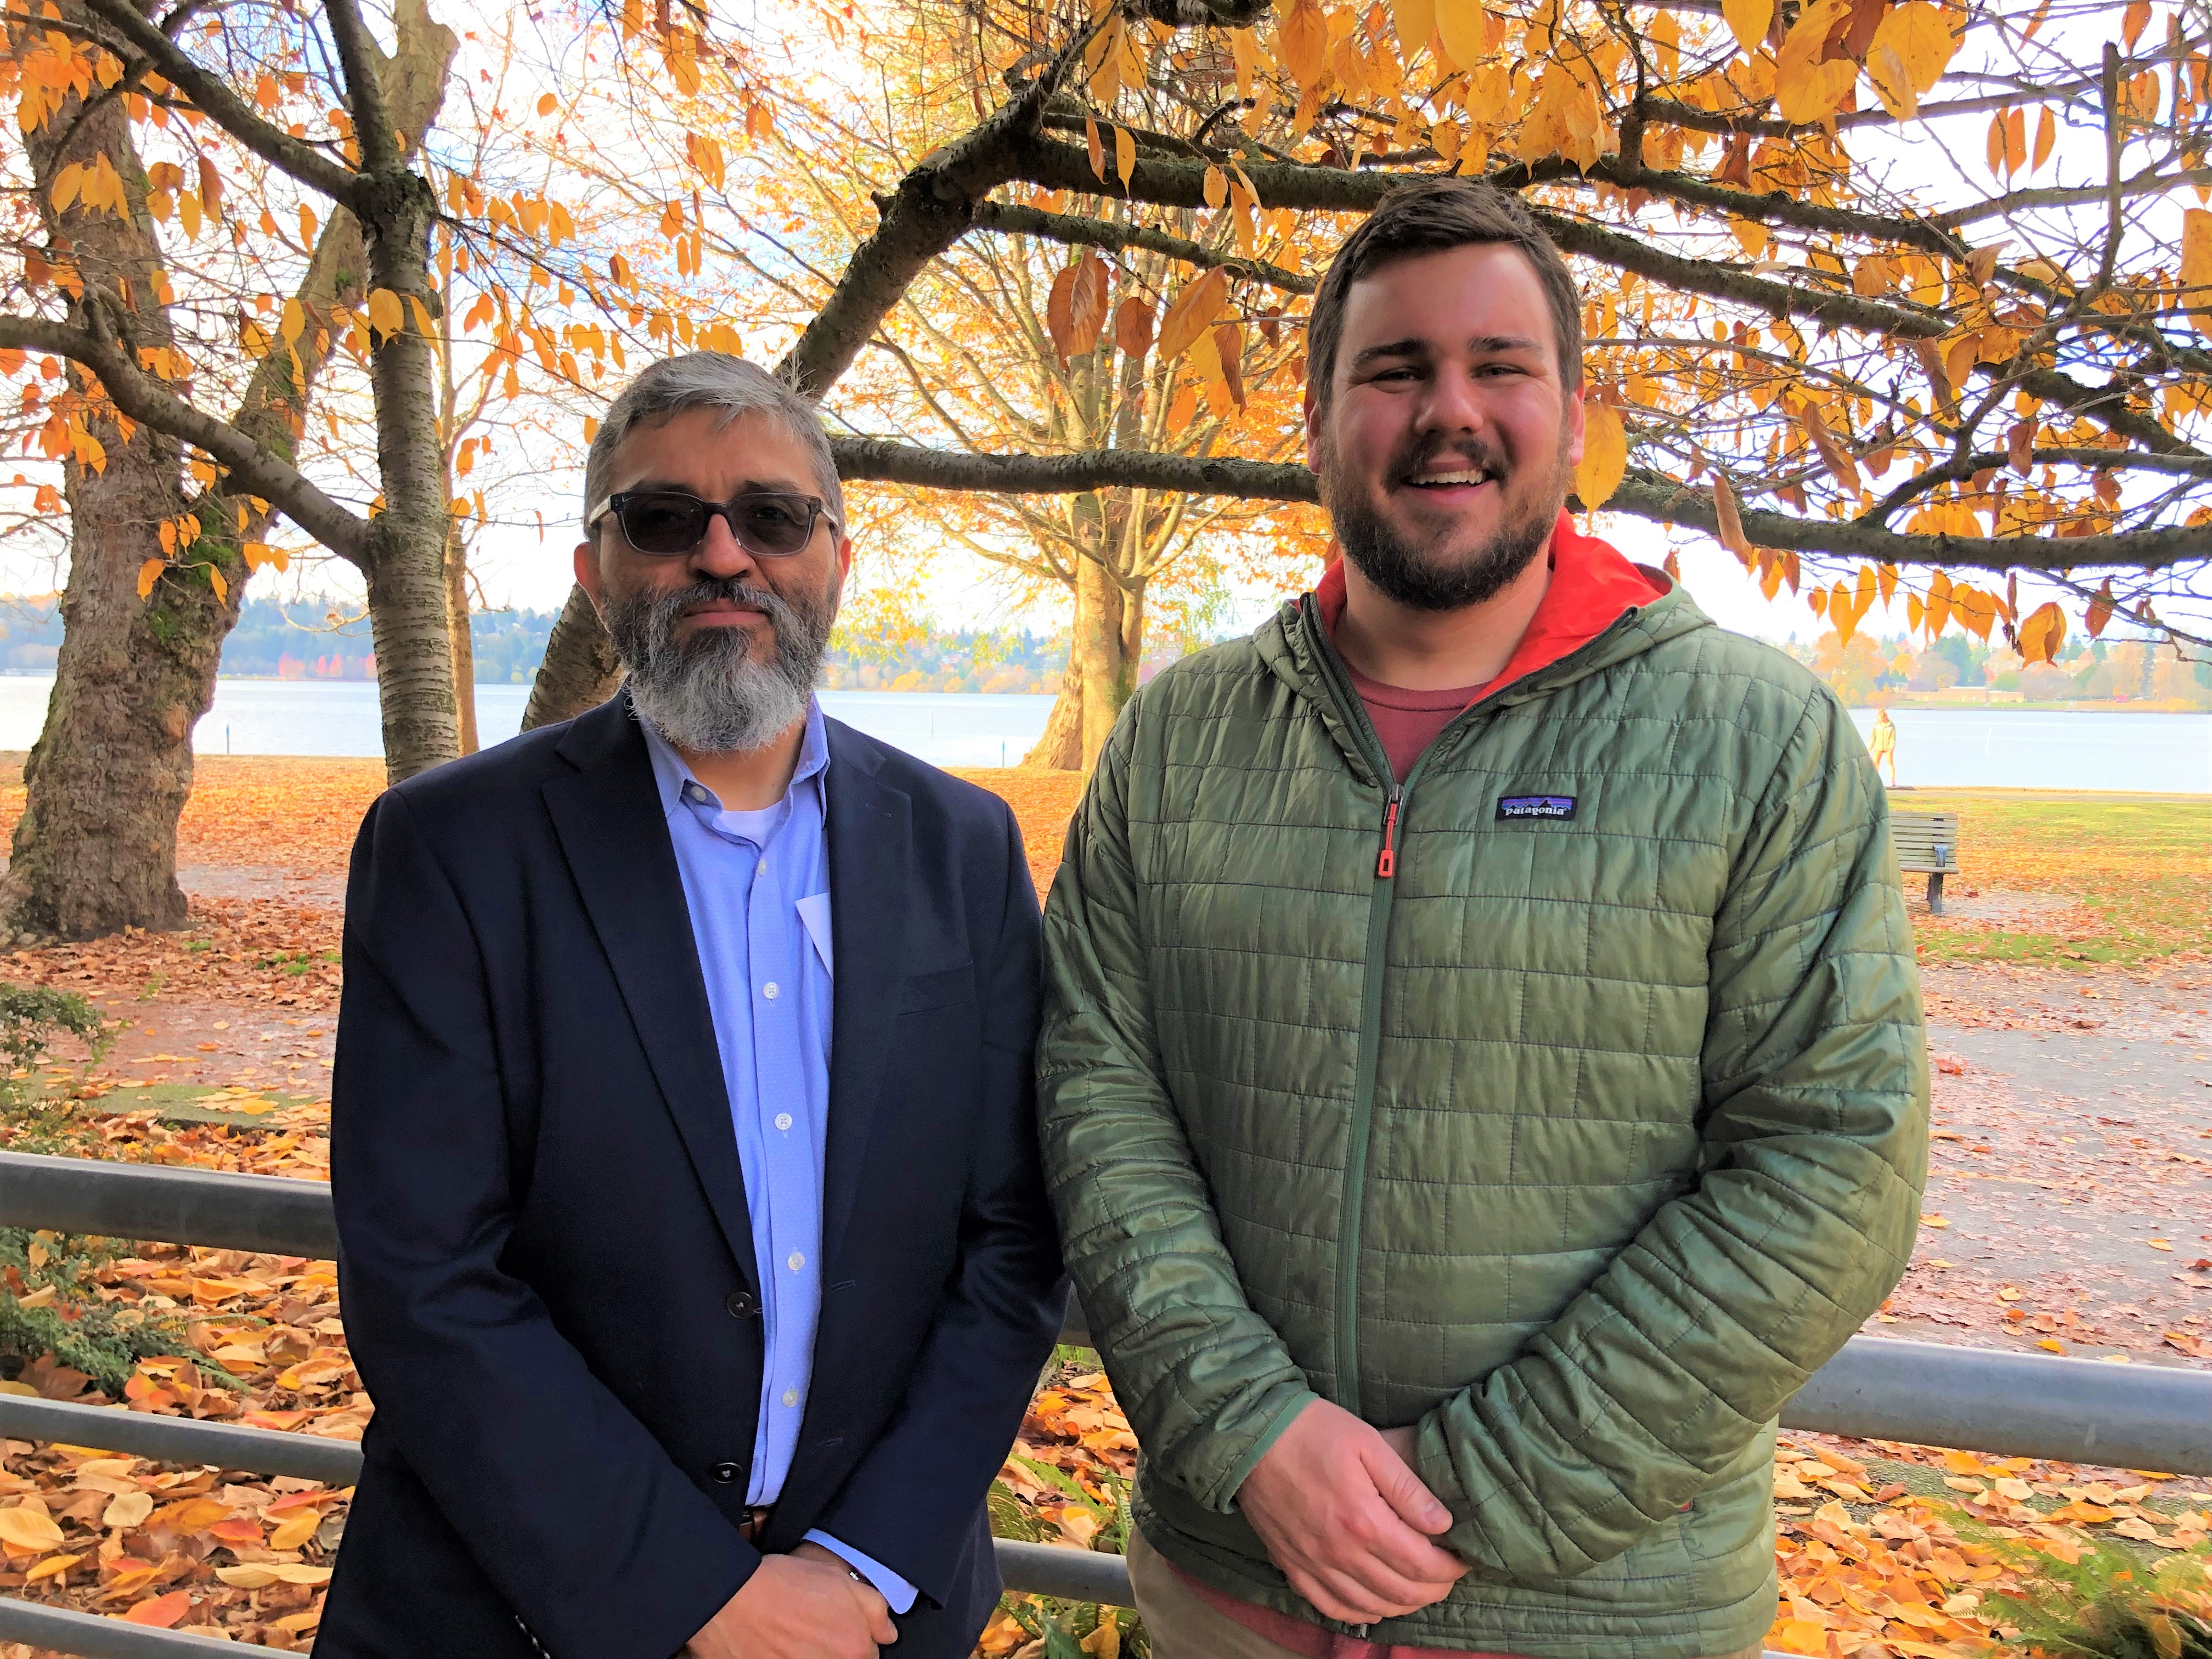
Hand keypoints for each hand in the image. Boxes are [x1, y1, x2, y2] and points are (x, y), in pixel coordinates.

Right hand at [683, 1547, 895, 1658]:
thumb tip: (888, 1633)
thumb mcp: (840, 1580)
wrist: (732, 1599)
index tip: (837, 1631)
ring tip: (792, 1638)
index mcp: (855, 1649)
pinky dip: (788, 1658)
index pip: (869, 1656)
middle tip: (811, 1632)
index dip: (855, 1641)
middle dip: (832, 1650)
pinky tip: (777, 1646)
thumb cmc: (782, 1586)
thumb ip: (874, 1609)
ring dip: (811, 1654)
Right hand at [1236, 1398, 1465, 1624]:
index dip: (1450, 1569)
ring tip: (1419, 1591)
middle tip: (1447, 1577)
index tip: (1463, 1561)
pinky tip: (1374, 1604)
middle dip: (1434, 1590)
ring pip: (1370, 1605)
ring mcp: (1314, 1564)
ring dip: (1403, 1605)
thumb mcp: (1369, 1444)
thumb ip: (1408, 1488)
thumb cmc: (1314, 1431)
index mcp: (1364, 1521)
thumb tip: (1442, 1524)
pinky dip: (1359, 1613)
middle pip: (1401, 1591)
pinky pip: (1331, 1606)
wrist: (1251, 1437)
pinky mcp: (1292, 1567)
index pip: (1422, 1564)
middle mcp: (1340, 1553)